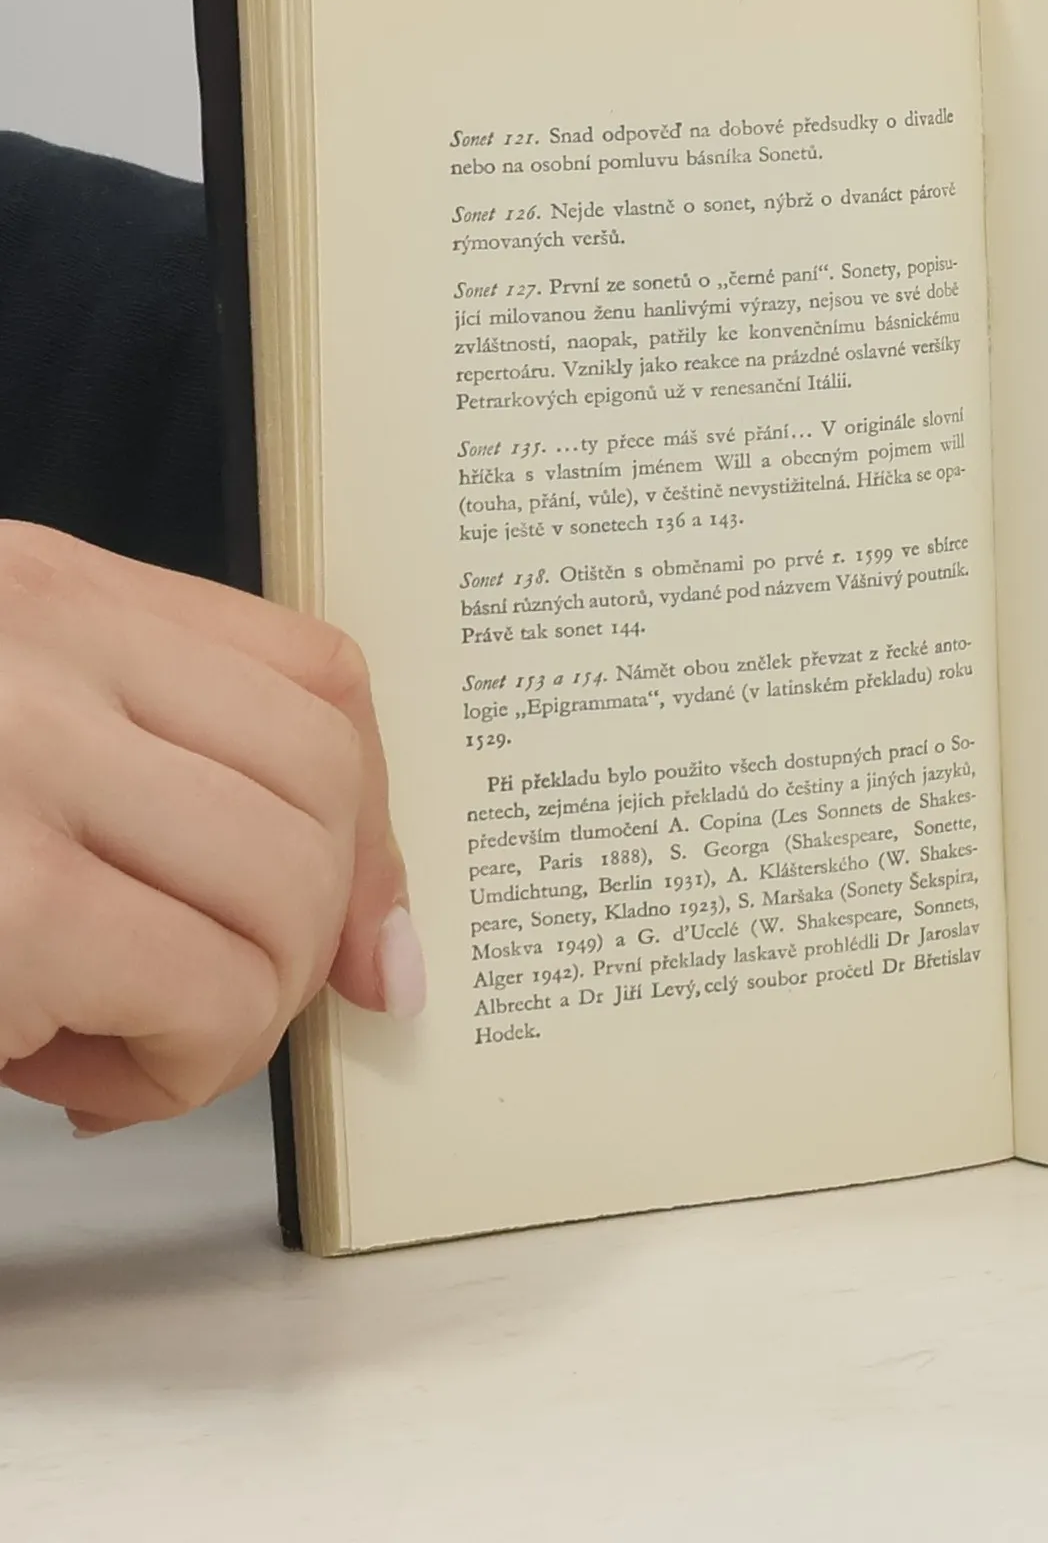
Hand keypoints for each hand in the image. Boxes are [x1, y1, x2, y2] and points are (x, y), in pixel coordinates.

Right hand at [0, 523, 421, 1134]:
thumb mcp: (1, 737)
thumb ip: (154, 780)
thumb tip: (379, 948)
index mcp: (51, 593)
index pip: (318, 677)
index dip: (375, 818)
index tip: (372, 932)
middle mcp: (42, 645)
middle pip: (323, 787)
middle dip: (306, 933)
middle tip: (206, 1003)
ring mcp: (17, 759)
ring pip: (286, 894)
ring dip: (240, 1010)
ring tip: (130, 1046)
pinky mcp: (2, 903)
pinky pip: (207, 992)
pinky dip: (181, 1069)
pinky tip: (73, 1084)